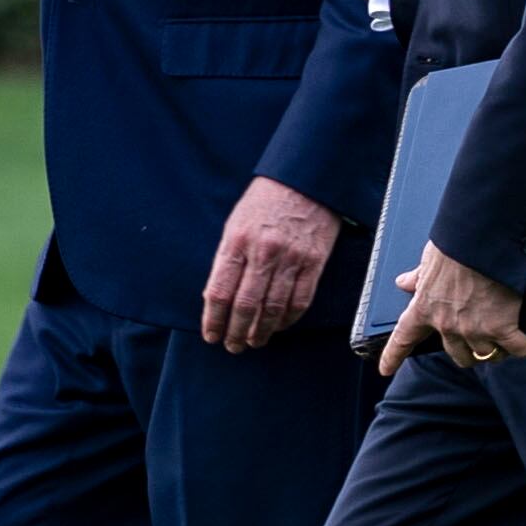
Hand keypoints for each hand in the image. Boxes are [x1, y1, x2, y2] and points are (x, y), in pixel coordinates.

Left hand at [201, 177, 341, 352]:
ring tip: (254, 341)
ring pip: (273, 308)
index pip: (220, 292)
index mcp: (237, 240)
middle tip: (232, 346)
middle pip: (245, 306)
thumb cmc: (265, 200)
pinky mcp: (314, 262)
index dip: (213, 320)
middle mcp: (263, 252)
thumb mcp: (236, 222)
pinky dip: (287, 319)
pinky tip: (279, 326)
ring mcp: (291, 258)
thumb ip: (227, 258)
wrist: (305, 178)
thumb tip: (216, 297)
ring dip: (261, 331)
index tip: (211, 335)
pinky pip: (300, 300)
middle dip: (235, 332)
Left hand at [379, 242, 525, 377]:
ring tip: (508, 334)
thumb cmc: (457, 243)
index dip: (394, 355)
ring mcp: (474, 329)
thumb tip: (404, 282)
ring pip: (487, 354)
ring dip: (498, 347)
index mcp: (425, 306)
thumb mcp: (430, 258)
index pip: (404, 336)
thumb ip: (419, 276)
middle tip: (482, 337)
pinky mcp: (502, 327)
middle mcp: (447, 324)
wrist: (484, 238)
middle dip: (470, 349)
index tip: (385, 369)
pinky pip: (516, 348)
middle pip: (457, 355)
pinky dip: (524, 344)